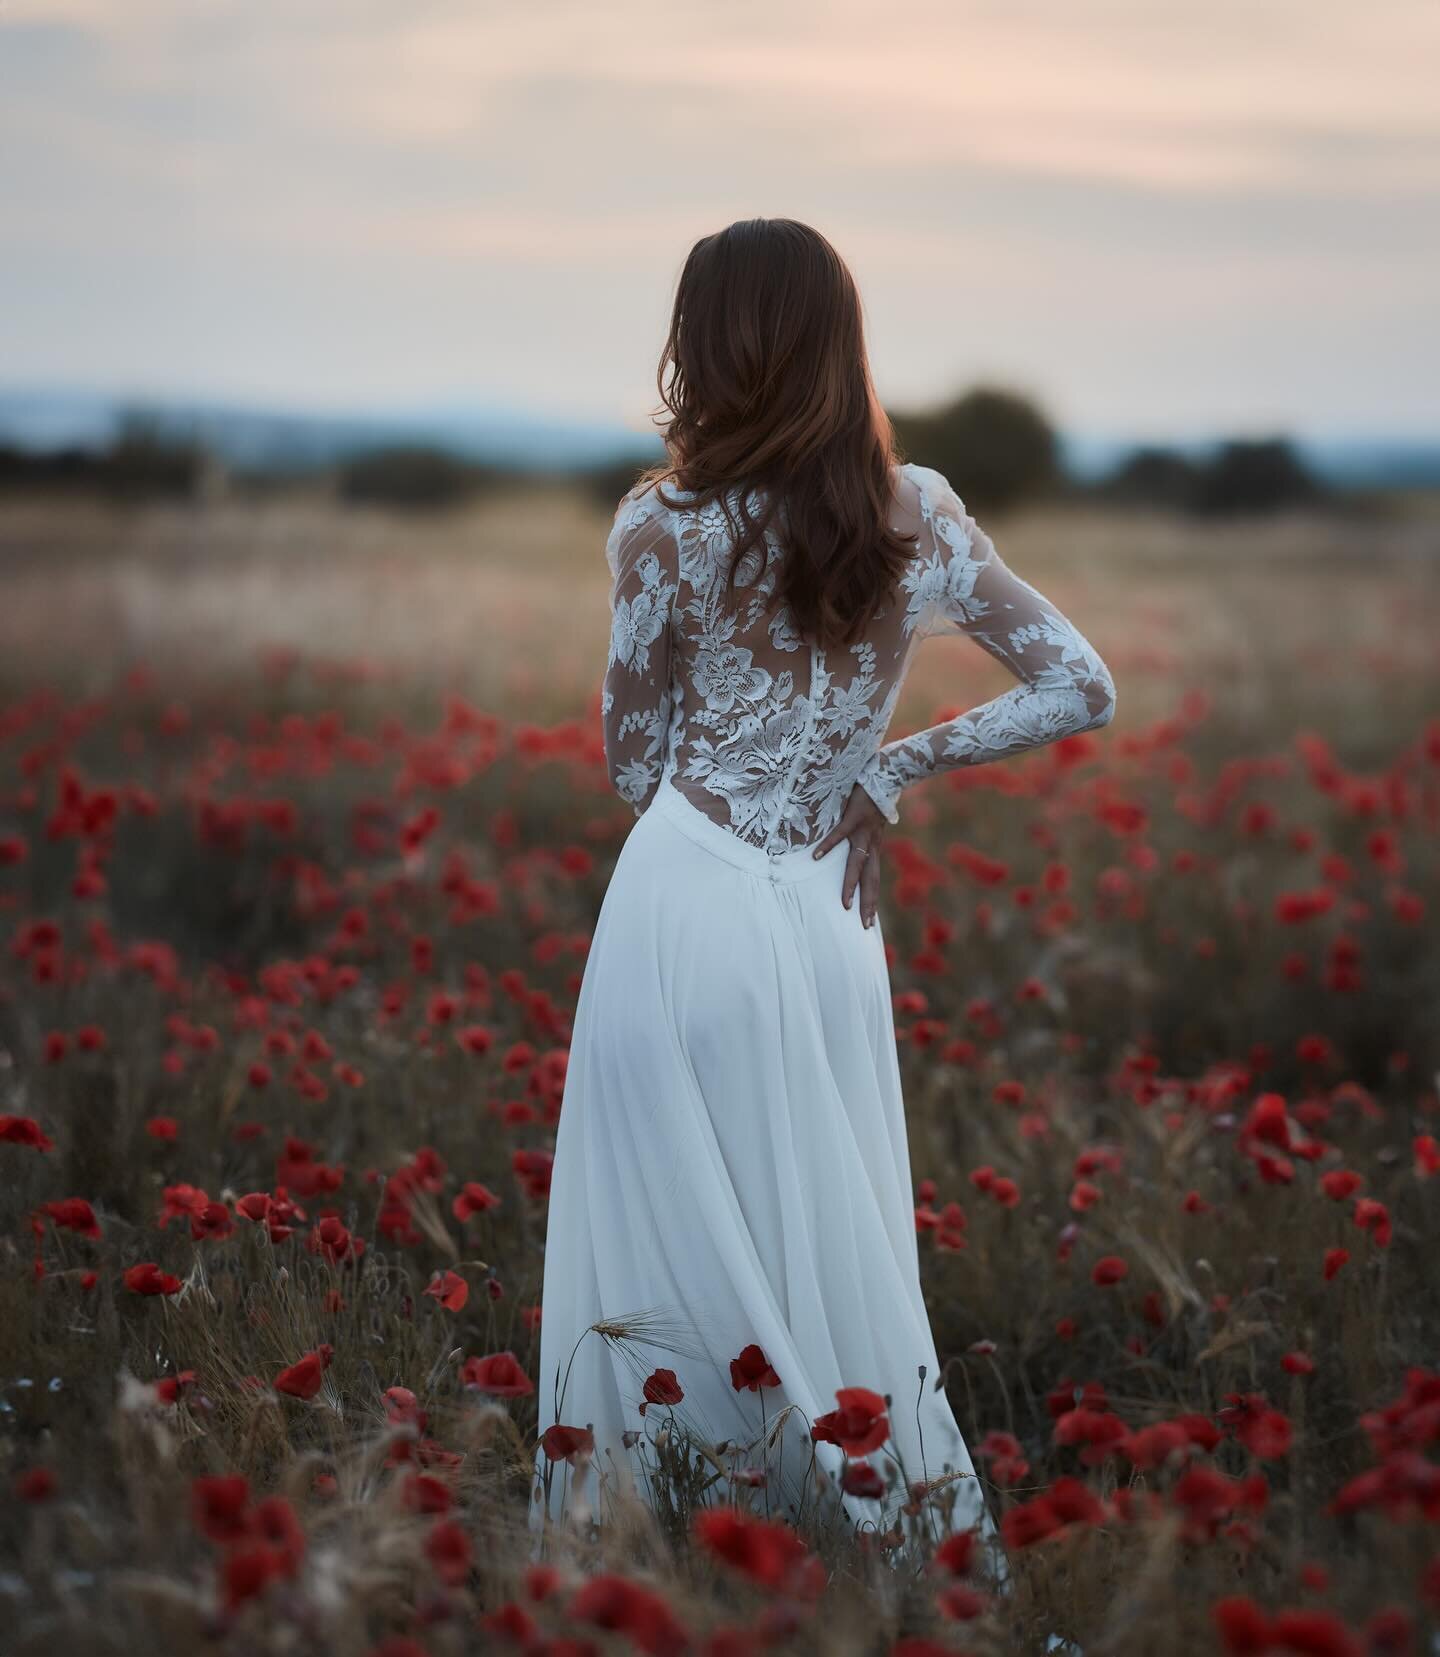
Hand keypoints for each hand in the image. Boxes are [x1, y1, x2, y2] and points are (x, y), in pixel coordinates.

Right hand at [811, 783, 886, 926]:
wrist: (887, 776)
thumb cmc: (875, 797)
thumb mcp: (872, 822)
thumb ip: (864, 835)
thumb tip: (859, 845)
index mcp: (874, 846)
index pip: (873, 878)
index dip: (871, 899)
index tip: (869, 920)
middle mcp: (871, 844)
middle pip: (870, 879)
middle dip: (867, 903)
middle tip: (865, 925)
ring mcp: (863, 831)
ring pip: (857, 864)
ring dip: (850, 885)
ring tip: (844, 904)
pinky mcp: (854, 817)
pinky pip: (839, 834)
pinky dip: (827, 845)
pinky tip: (816, 857)